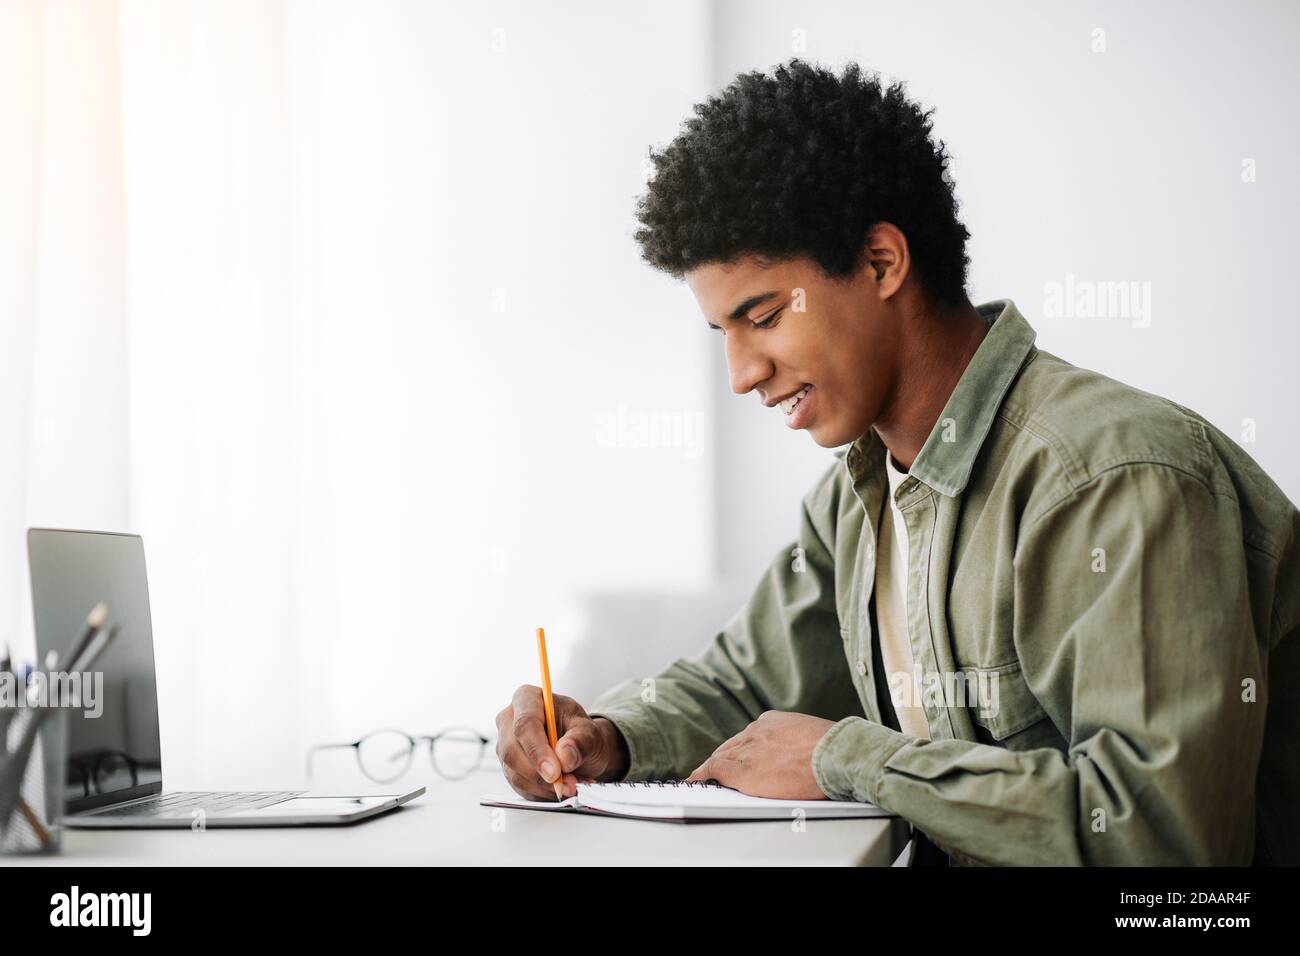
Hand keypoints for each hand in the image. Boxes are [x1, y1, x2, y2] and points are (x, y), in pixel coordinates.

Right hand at [495, 685, 629, 800]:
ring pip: (514, 772)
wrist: (579, 749)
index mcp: (526, 699)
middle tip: (568, 784)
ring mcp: (505, 745)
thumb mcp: (590, 732)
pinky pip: (519, 785)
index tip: (555, 771)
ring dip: (544, 786)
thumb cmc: (580, 733)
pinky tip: (560, 788)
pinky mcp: (508, 768)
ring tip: (571, 786)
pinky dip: (541, 792)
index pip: (524, 725)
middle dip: (540, 774)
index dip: (537, 750)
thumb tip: (565, 755)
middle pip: (512, 751)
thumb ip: (580, 741)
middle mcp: (509, 720)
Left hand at [686, 711, 836, 799]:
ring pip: (720, 758)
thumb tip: (803, 755)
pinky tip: (696, 782)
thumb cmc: (834, 749)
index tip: (737, 757)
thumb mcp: (813, 736)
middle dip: (722, 758)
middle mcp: (756, 732)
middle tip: (712, 770)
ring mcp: (748, 750)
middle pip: (730, 746)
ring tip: (701, 778)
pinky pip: (714, 771)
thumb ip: (798, 742)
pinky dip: (702, 776)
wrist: (834, 754)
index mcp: (773, 722)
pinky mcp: (742, 772)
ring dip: (711, 769)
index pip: (749, 737)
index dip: (740, 750)